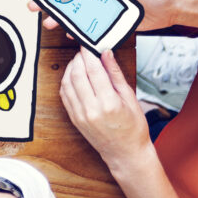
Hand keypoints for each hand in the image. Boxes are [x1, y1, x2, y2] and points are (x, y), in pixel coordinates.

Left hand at [61, 48, 151, 169]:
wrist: (125, 153)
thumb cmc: (133, 127)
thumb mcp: (130, 98)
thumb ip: (116, 74)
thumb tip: (106, 54)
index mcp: (109, 103)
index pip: (94, 71)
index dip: (89, 54)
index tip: (88, 44)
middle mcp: (91, 109)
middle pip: (77, 74)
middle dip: (79, 59)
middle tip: (84, 51)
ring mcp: (80, 114)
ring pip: (67, 83)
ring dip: (70, 68)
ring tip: (80, 61)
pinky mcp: (73, 118)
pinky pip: (64, 94)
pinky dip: (66, 81)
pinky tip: (74, 75)